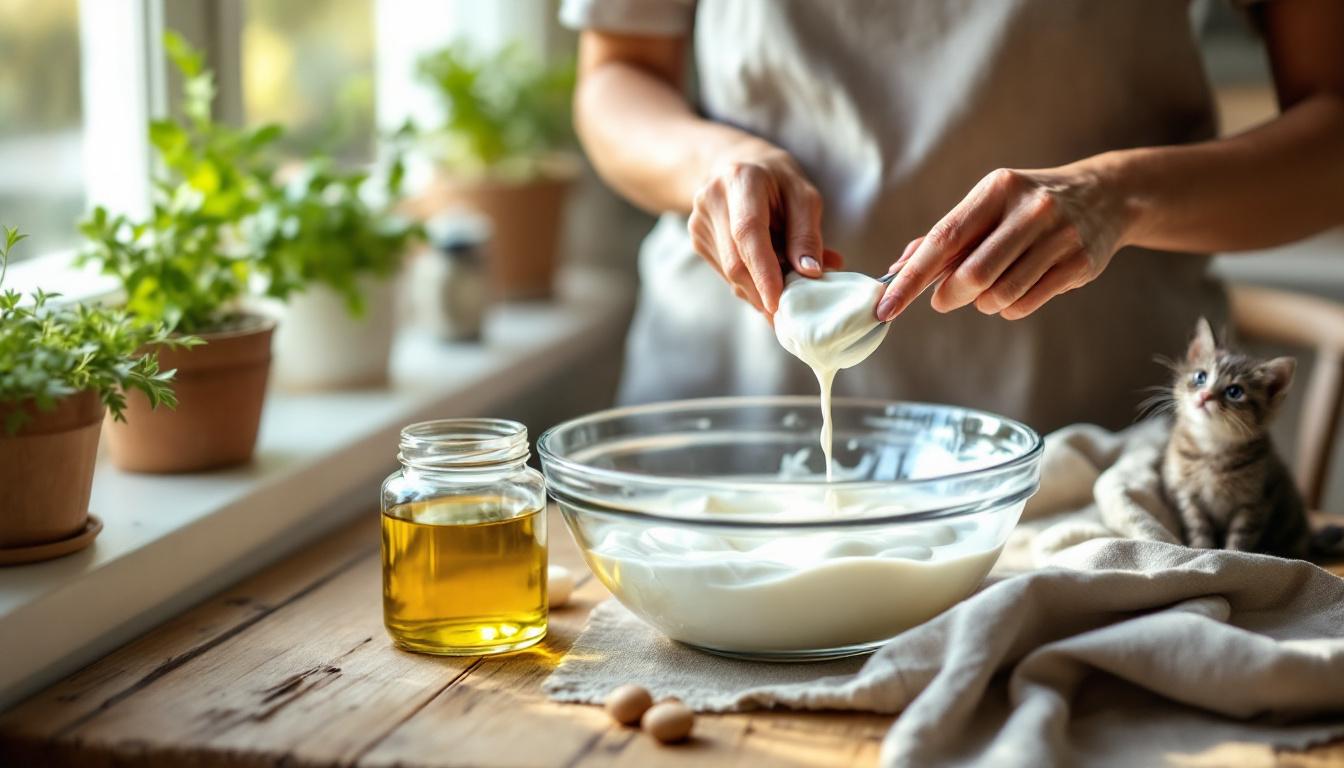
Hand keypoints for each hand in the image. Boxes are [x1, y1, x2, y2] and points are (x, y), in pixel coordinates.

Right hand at [688, 140, 841, 314]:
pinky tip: (766, 272)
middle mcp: (711, 199)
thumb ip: (807, 234)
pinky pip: (726, 273)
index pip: (748, 232)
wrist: (734, 164)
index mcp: (742, 179)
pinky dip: (751, 282)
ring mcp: (699, 222)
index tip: (778, 303)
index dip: (764, 271)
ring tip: (786, 283)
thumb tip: (810, 274)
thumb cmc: (776, 181)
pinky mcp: (697, 240)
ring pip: (731, 273)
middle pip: (735, 261)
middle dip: (765, 292)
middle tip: (792, 312)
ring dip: (761, 289)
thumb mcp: (803, 195)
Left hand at [876, 164, 1130, 320]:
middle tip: (944, 299)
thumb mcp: (990, 204)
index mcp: (997, 189)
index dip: (911, 278)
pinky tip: (1014, 291)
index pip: (943, 239)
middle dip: (949, 296)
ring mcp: (1059, 237)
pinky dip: (1007, 308)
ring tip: (987, 290)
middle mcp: (1030, 210)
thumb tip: (898, 267)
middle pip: (973, 275)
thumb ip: (946, 236)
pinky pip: (1025, 304)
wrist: (1106, 195)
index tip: (886, 305)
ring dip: (981, 304)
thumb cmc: (1029, 205)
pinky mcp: (1080, 263)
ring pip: (999, 295)